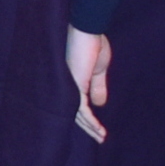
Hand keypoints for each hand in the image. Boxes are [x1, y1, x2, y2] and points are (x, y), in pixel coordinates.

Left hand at [66, 26, 110, 141]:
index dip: (84, 116)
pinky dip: (91, 121)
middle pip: (71, 111)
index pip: (72, 103)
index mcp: (68, 80)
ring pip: (75, 114)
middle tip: (98, 138)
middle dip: (86, 126)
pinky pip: (81, 110)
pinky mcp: (73, 85)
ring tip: (101, 138)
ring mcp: (65, 85)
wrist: (88, 28)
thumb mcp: (98, 69)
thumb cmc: (92, 42)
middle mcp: (63, 84)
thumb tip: (100, 104)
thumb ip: (97, 86)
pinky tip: (99, 130)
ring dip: (90, 127)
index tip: (95, 127)